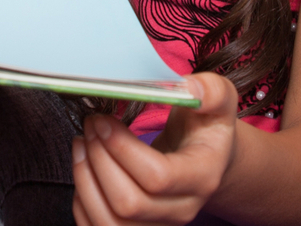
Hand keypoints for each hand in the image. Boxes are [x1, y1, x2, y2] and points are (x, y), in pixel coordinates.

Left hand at [72, 73, 236, 225]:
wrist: (205, 157)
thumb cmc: (205, 126)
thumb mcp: (218, 100)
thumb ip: (211, 91)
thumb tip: (191, 88)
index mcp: (203, 177)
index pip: (157, 177)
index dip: (121, 149)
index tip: (104, 120)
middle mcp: (182, 210)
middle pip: (128, 204)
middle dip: (99, 160)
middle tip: (90, 127)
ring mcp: (159, 224)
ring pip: (110, 222)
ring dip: (85, 180)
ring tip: (81, 144)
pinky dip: (82, 201)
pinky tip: (85, 169)